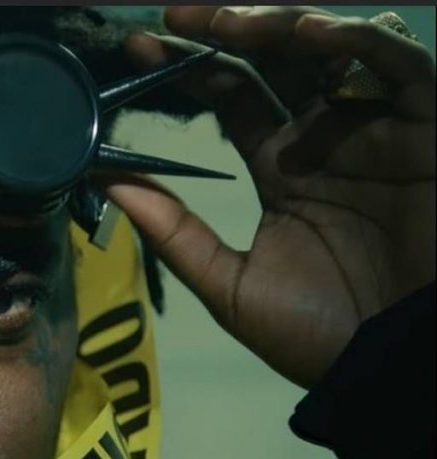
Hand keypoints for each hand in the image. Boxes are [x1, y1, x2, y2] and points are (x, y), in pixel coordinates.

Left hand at [106, 6, 434, 386]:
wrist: (397, 369)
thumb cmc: (322, 337)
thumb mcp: (232, 287)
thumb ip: (175, 233)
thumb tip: (109, 185)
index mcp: (280, 166)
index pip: (230, 96)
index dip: (187, 67)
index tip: (137, 46)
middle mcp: (325, 137)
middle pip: (273, 61)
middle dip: (225, 31)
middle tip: (173, 17)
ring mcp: (376, 128)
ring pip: (328, 51)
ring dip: (277, 26)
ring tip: (226, 23)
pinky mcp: (427, 130)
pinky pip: (398, 67)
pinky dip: (356, 43)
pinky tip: (306, 35)